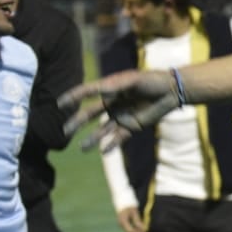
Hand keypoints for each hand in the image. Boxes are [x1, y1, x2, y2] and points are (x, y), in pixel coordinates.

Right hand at [60, 70, 178, 152]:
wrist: (172, 91)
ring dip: (92, 139)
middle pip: (90, 114)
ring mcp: (121, 116)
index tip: (59, 104)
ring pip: (102, 130)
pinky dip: (111, 145)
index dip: (73, 97)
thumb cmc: (153, 81)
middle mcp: (112, 103)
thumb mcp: (134, 80)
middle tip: (65, 131)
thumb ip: (117, 85)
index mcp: (110, 89)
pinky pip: (118, 138)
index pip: (87, 92)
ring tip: (83, 148)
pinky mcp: (132, 126)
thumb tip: (100, 90)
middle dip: (77, 122)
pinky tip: (104, 151)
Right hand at [115, 206, 145, 231]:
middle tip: (145, 231)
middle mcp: (121, 224)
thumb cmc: (129, 204)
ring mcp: (121, 223)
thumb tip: (143, 229)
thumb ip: (138, 221)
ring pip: (129, 230)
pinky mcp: (123, 222)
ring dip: (136, 230)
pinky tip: (139, 225)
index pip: (131, 231)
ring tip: (143, 228)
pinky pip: (129, 227)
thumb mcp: (134, 212)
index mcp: (123, 221)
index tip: (145, 231)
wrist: (121, 198)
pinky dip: (134, 228)